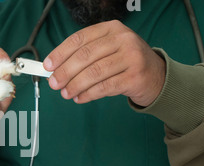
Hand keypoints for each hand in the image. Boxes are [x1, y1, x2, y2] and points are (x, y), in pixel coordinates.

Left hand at [44, 20, 165, 106]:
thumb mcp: (107, 51)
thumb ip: (83, 57)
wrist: (156, 76)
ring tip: (65, 93)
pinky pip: (105, 87)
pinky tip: (80, 98)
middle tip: (54, 83)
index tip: (48, 66)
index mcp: (111, 28)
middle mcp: (123, 39)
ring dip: (75, 85)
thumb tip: (55, 70)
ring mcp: (131, 57)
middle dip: (65, 71)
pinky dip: (88, 94)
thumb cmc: (124, 63)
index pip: (80, 39)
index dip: (60, 53)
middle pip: (85, 56)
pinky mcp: (135, 77)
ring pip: (94, 72)